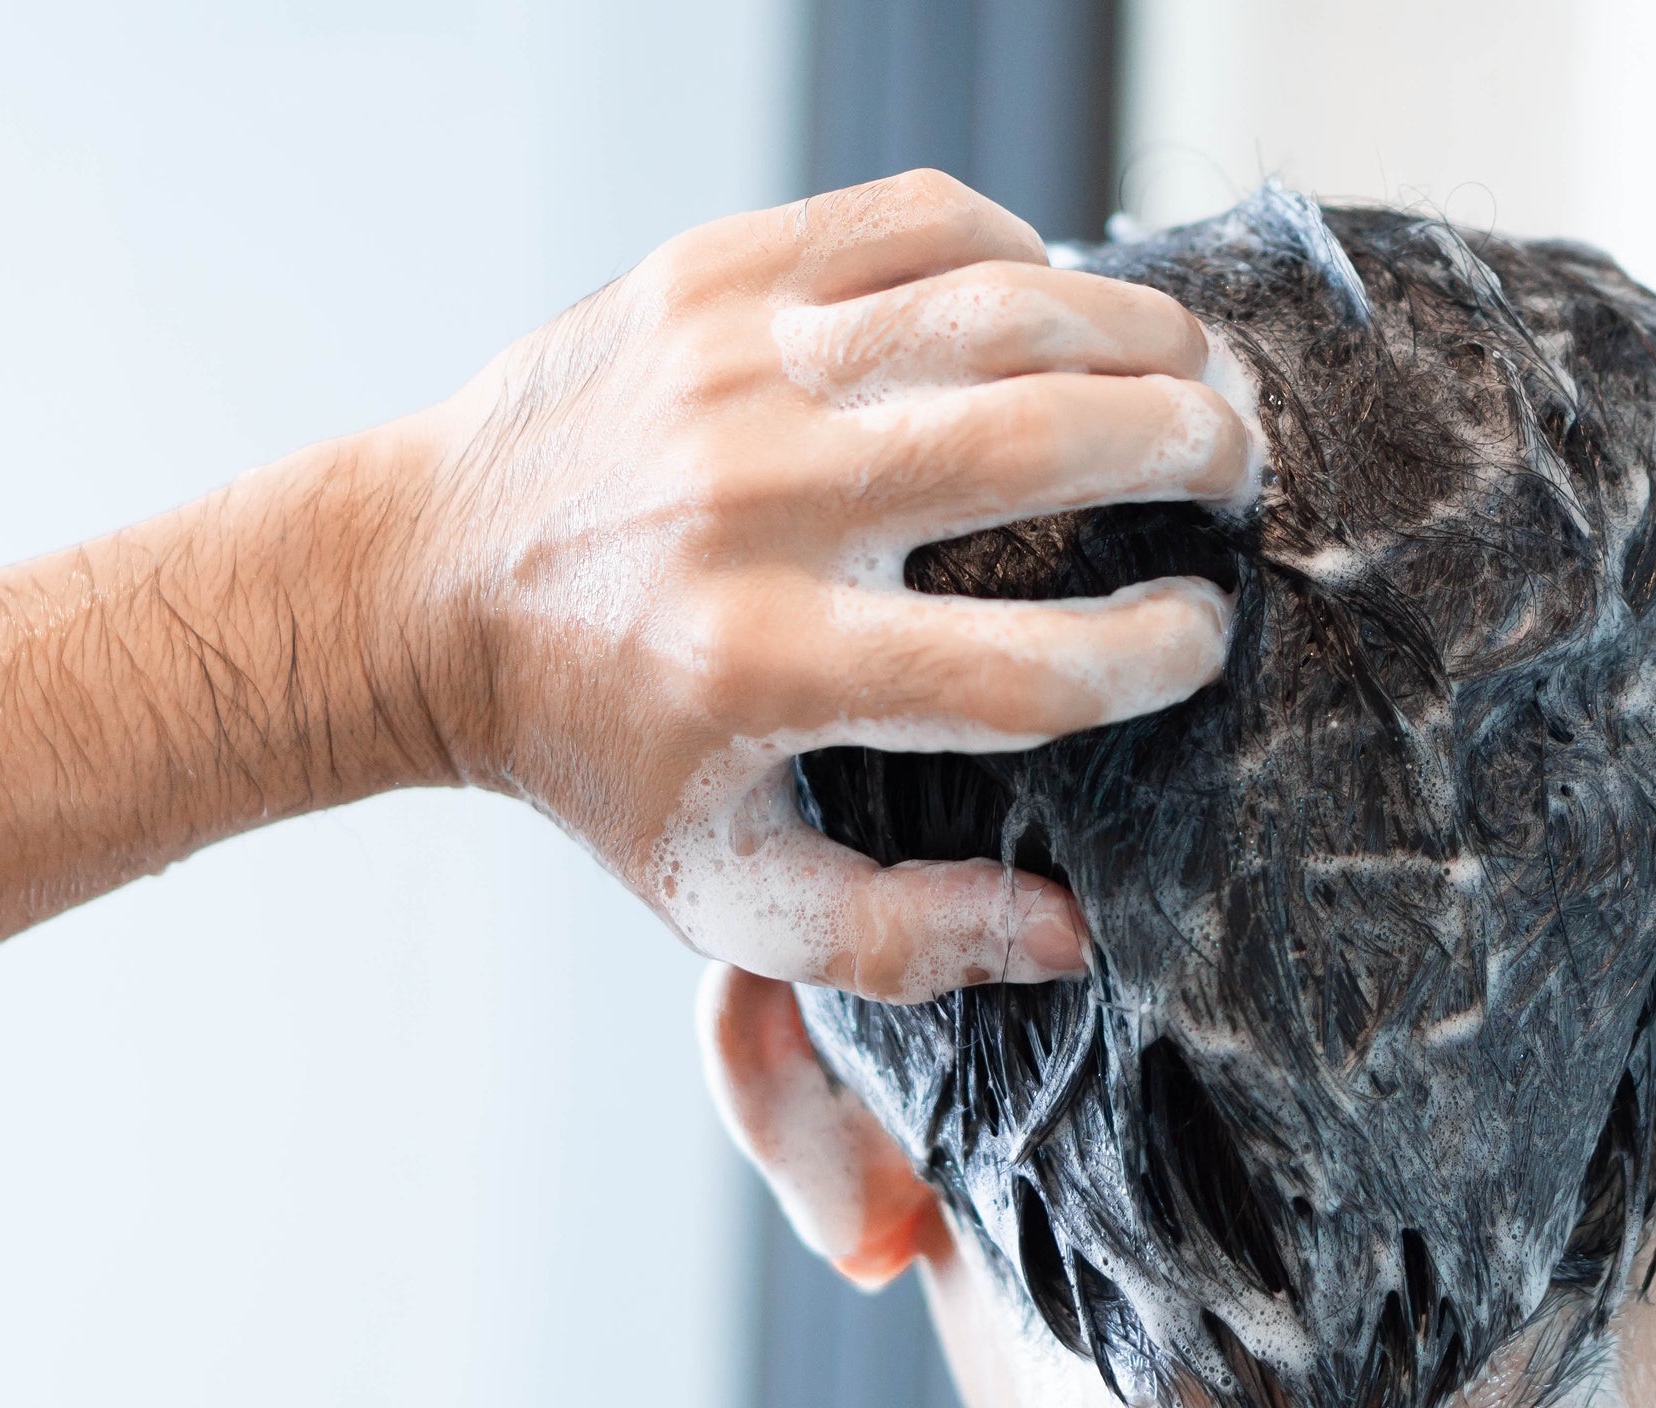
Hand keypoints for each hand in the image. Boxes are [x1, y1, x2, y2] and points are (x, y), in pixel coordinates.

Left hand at [398, 170, 1258, 1002]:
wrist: (419, 589)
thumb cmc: (599, 753)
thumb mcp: (730, 892)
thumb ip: (902, 939)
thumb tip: (1068, 937)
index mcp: (769, 667)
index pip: (1032, 666)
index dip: (1156, 653)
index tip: (1198, 636)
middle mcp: (757, 504)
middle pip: (1046, 446)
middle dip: (1189, 452)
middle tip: (1236, 471)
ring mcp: (733, 368)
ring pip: (1004, 306)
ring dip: (1139, 332)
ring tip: (1198, 370)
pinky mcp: (711, 274)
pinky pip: (919, 220)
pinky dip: (1018, 252)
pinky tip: (1052, 305)